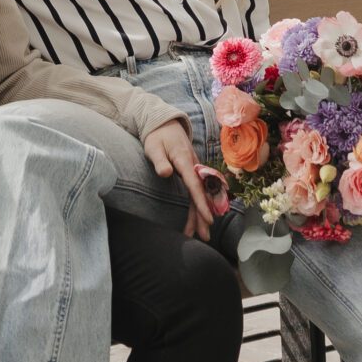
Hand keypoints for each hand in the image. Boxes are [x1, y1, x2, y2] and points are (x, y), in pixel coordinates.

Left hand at [143, 118, 215, 238]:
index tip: (208, 219)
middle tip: (205, 236)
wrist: (165, 124)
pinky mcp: (192, 174)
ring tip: (200, 236)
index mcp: (185, 160)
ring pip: (200, 196)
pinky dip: (196, 207)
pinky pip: (196, 192)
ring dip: (200, 215)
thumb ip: (160, 161)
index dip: (201, 202)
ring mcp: (195, 171)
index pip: (195, 185)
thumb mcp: (154, 147)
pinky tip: (196, 221)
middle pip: (201, 194)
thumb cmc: (158, 137)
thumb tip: (166, 173)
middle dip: (203, 216)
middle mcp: (194, 167)